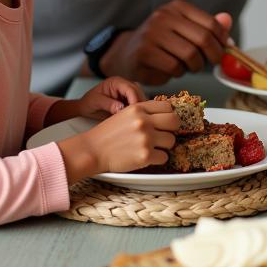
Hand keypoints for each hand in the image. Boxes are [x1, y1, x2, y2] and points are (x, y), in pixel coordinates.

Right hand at [59, 99, 178, 180]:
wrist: (92, 151)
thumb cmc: (107, 134)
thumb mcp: (125, 114)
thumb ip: (144, 112)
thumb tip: (166, 115)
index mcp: (138, 108)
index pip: (168, 106)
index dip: (168, 115)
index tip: (165, 122)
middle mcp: (143, 121)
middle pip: (175, 121)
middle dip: (171, 129)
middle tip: (163, 135)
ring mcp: (145, 138)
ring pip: (171, 140)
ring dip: (164, 146)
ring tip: (151, 147)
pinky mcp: (145, 156)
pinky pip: (165, 157)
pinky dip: (158, 159)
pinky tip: (146, 157)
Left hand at [78, 76, 144, 117]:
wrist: (85, 108)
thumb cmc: (88, 102)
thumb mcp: (96, 102)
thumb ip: (109, 104)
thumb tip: (121, 108)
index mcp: (116, 82)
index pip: (131, 89)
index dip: (135, 100)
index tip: (133, 113)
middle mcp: (124, 85)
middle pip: (138, 93)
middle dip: (139, 104)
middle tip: (135, 117)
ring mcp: (127, 93)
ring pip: (140, 98)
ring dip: (139, 108)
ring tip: (134, 118)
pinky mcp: (128, 100)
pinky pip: (137, 104)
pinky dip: (136, 111)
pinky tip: (133, 118)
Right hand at [102, 4, 232, 84]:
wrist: (128, 53)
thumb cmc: (163, 43)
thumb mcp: (186, 29)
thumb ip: (208, 25)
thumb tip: (228, 20)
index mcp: (177, 7)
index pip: (211, 24)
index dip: (223, 40)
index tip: (225, 50)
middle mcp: (164, 15)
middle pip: (203, 39)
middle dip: (213, 55)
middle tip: (212, 63)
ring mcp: (152, 33)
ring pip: (190, 55)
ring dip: (195, 66)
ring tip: (189, 66)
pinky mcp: (144, 52)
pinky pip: (175, 67)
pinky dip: (179, 73)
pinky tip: (173, 69)